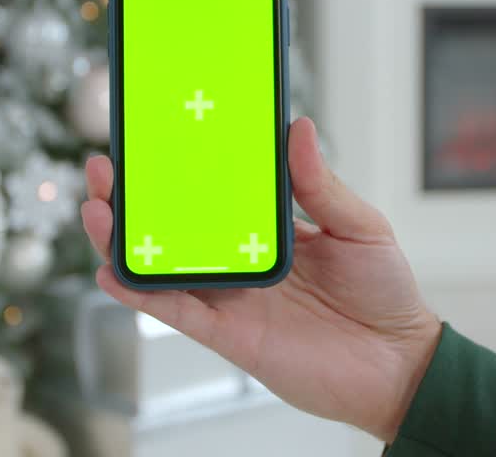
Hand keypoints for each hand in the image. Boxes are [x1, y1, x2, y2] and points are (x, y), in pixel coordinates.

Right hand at [80, 117, 441, 442]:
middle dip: (134, 198)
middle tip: (106, 166)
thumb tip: (298, 129)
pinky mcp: (227, 335)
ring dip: (123, 239)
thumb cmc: (385, 295)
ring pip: (161, 265)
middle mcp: (241, 261)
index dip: (183, 166)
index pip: (215, 192)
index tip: (155, 134)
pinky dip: (141, 292)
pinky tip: (113, 270)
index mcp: (269, 229)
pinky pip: (174, 311)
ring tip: (95, 205)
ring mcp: (230, 297)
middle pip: (173, 226)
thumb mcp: (360, 226)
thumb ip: (321, 185)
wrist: (400, 365)